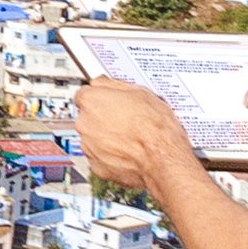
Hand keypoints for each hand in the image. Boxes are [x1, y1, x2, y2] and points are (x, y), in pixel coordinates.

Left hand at [73, 79, 206, 198]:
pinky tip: (128, 151)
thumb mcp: (140, 92)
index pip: (85, 93)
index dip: (100, 97)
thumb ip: (113, 84)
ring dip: (106, 137)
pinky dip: (110, 154)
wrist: (163, 158)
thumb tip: (104, 82)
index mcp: (91, 101)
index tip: (108, 101)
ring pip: (93, 137)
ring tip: (130, 138)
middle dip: (103, 118)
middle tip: (125, 120)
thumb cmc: (155, 127)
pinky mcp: (96, 165)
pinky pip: (100, 156)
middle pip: (88, 117)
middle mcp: (84, 123)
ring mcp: (89, 146)